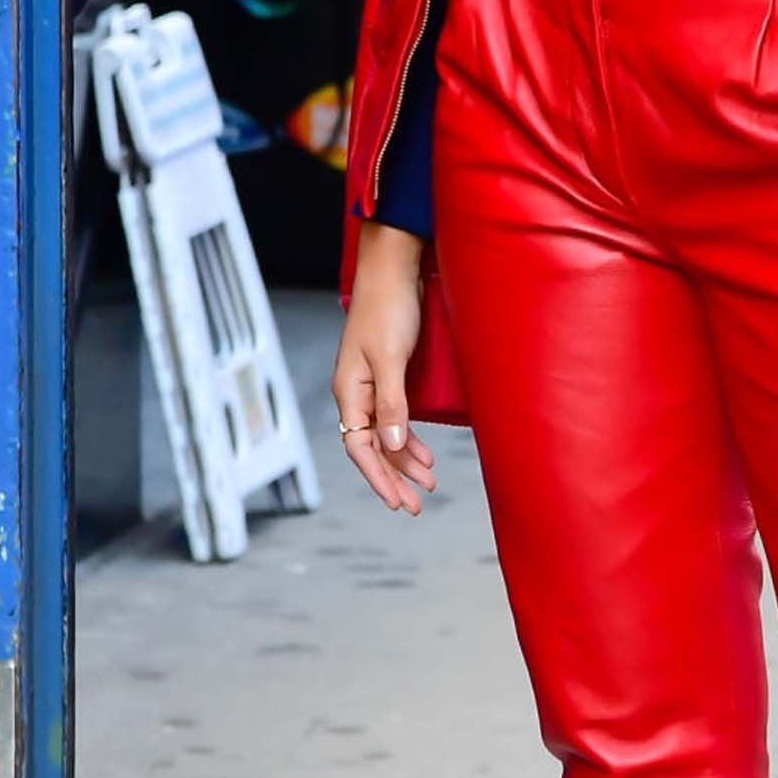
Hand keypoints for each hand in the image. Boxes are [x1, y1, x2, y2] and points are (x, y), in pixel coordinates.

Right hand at [332, 220, 437, 513]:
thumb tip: (394, 447)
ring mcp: (371, 386)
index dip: (379, 478)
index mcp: (349, 391)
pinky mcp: (388, 376)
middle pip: (372, 448)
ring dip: (405, 462)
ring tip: (429, 483)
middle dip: (394, 478)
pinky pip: (395, 419)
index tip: (398, 503)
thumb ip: (393, 404)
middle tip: (416, 506)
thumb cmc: (389, 310)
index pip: (359, 447)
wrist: (393, 271)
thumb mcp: (391, 359)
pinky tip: (423, 454)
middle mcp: (356, 393)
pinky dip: (409, 440)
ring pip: (385, 436)